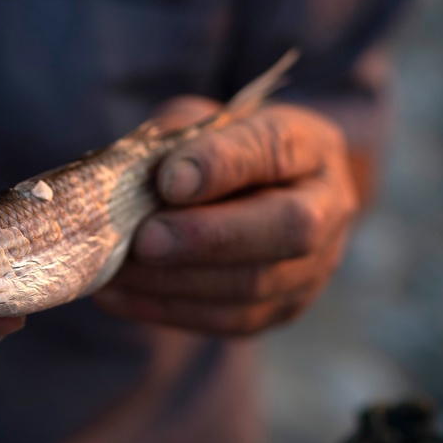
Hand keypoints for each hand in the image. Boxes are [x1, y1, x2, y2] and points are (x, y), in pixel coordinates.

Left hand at [94, 96, 359, 335]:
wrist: (260, 194)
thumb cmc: (220, 150)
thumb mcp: (198, 123)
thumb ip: (174, 138)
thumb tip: (132, 176)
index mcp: (308, 144)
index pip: (274, 148)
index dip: (221, 165)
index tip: (169, 180)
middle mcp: (327, 205)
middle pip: (287, 228)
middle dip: (209, 237)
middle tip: (145, 240)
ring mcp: (312, 266)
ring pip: (253, 285)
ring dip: (174, 281)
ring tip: (114, 270)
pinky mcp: (280, 310)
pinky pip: (226, 319)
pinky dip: (163, 308)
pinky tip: (117, 294)